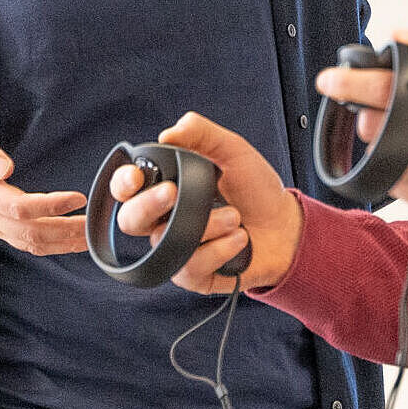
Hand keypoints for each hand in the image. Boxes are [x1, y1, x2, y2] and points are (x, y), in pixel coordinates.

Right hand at [0, 112, 86, 256]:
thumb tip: (4, 167)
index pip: (19, 207)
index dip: (51, 205)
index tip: (78, 197)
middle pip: (29, 233)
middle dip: (65, 231)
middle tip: (97, 224)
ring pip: (29, 243)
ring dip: (62, 243)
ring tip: (92, 237)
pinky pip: (25, 242)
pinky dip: (52, 244)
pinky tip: (72, 239)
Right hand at [111, 113, 303, 293]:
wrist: (285, 226)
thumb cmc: (256, 189)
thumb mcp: (233, 150)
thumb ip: (201, 133)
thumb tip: (168, 133)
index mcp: (166, 186)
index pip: (127, 187)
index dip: (122, 183)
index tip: (136, 177)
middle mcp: (164, 219)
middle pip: (129, 220)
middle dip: (148, 206)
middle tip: (175, 193)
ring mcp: (176, 249)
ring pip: (165, 242)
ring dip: (206, 226)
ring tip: (236, 217)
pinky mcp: (192, 275)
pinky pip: (188, 267)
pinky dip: (219, 250)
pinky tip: (240, 239)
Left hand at [313, 25, 407, 227]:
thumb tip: (398, 34)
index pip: (383, 89)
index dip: (347, 82)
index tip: (328, 80)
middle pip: (371, 125)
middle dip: (369, 114)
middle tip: (388, 111)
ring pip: (377, 155)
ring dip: (383, 142)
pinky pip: (392, 182)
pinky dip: (396, 167)